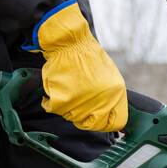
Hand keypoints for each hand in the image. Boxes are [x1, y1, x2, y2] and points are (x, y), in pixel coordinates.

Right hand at [31, 0, 127, 131]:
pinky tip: (54, 90)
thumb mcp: (111, 77)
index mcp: (115, 95)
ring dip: (67, 107)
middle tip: (77, 105)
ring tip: (67, 89)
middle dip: (84, 118)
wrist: (70, 42)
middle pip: (92, 124)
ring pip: (72, 118)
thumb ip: (112, 98)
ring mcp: (81, 102)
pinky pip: (54, 109)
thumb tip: (112, 116)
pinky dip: (51, 101)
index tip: (97, 119)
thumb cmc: (88, 57)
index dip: (106, 122)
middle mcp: (101, 101)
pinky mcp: (63, 100)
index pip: (116, 123)